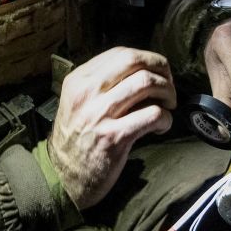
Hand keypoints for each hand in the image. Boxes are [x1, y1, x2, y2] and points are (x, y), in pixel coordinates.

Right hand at [47, 47, 175, 209]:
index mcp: (79, 80)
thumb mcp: (79, 103)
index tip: (157, 73)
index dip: (148, 59)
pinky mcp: (114, 138)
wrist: (62, 177)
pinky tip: (161, 126)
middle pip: (135, 61)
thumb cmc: (76, 138)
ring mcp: (99, 115)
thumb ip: (103, 85)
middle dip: (161, 70)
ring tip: (168, 106)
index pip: (121, 53)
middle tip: (169, 86)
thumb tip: (142, 73)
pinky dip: (166, 118)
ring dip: (167, 92)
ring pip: (147, 83)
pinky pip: (153, 115)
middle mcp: (87, 93)